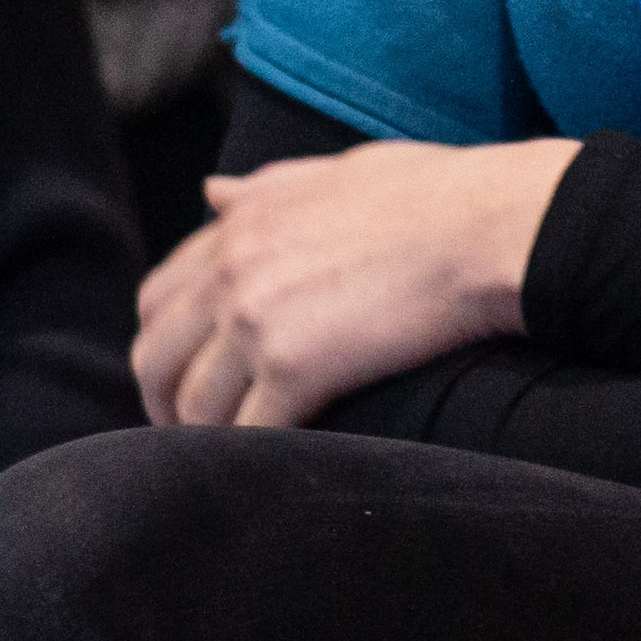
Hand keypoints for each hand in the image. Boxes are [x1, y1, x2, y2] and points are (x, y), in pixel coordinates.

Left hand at [133, 139, 578, 429]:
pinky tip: (275, 467)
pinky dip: (252, 457)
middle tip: (186, 434)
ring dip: (206, 440)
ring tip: (230, 463)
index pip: (158, 297)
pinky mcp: (295, 370)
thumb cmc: (429, 196)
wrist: (485, 227)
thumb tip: (208, 191)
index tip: (183, 375)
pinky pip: (247, 434)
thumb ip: (261, 188)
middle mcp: (231, 272)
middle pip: (155, 357)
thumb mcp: (332, 172)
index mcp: (238, 226)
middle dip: (162, 402)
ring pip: (194, 407)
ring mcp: (256, 321)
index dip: (163, 345)